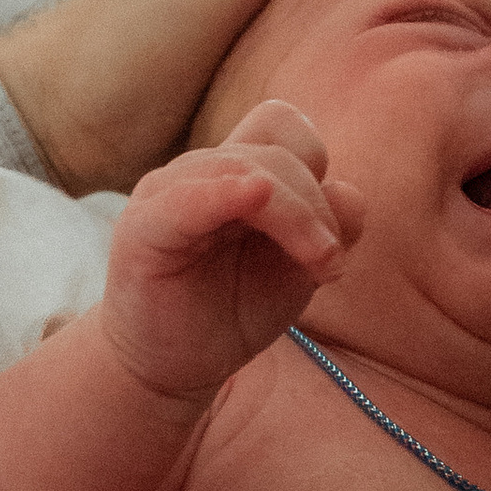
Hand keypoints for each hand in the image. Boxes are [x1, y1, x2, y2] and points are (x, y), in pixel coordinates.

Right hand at [101, 102, 364, 407]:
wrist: (175, 365)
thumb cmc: (234, 309)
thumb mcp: (297, 268)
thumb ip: (329, 229)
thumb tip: (348, 194)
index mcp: (236, 169)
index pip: (281, 125)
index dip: (316, 167)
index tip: (330, 236)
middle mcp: (200, 171)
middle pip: (275, 153)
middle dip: (316, 209)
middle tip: (330, 266)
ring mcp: (167, 193)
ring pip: (243, 168)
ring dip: (294, 216)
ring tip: (319, 268)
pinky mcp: (142, 230)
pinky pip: (185, 199)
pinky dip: (223, 193)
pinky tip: (251, 196)